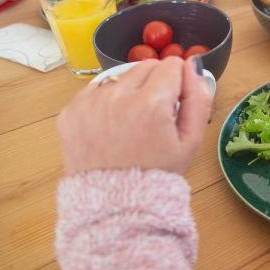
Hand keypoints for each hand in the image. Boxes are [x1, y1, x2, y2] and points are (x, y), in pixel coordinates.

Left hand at [58, 57, 212, 175]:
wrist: (115, 204)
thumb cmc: (158, 173)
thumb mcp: (191, 141)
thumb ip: (198, 98)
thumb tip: (192, 65)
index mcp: (152, 103)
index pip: (171, 64)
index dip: (177, 81)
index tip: (174, 101)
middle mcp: (118, 96)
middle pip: (144, 66)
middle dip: (154, 83)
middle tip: (154, 114)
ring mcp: (90, 103)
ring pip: (119, 77)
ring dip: (129, 91)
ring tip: (131, 122)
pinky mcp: (70, 112)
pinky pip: (94, 91)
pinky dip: (105, 101)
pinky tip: (111, 126)